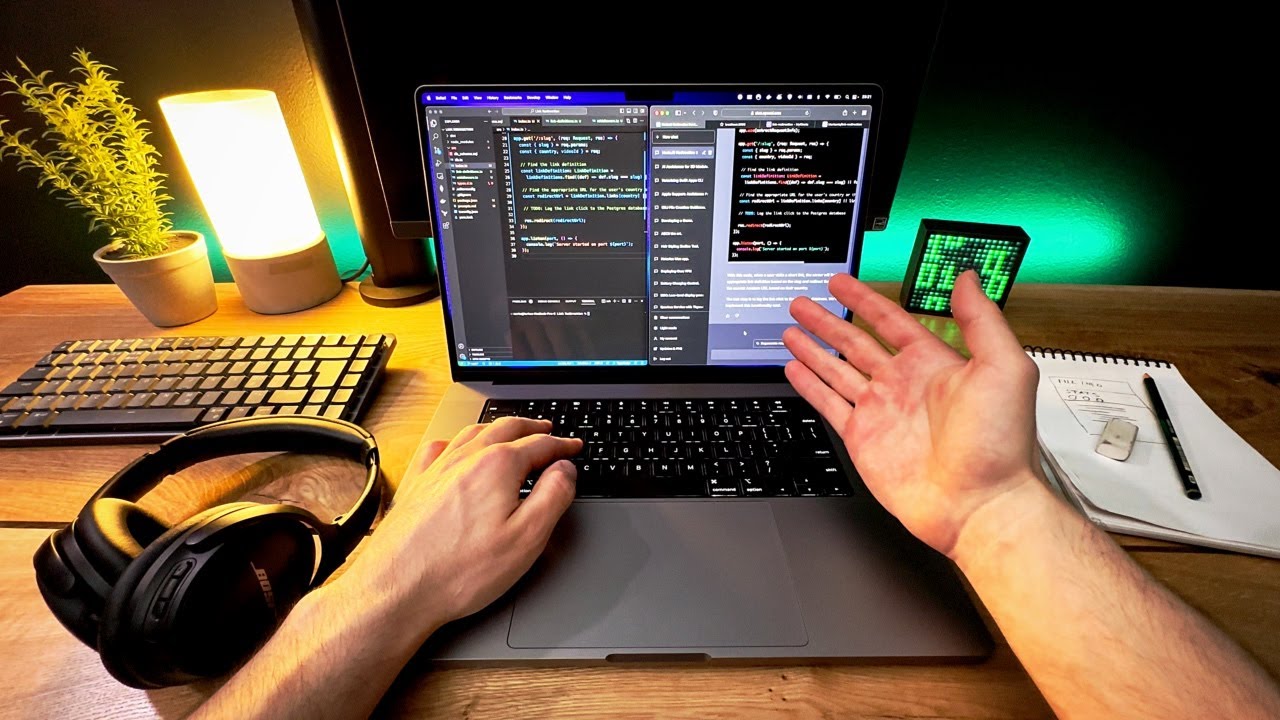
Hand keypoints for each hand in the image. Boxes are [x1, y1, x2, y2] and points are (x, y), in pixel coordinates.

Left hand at [340, 417, 581, 628]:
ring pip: (472, 433)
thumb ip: (553, 497)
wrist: (397, 588)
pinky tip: (456, 448)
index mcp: (497, 467)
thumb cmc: (459, 571)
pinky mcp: (416, 484)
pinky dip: (457, 440)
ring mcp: (437, 469)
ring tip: (512, 432)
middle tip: (548, 431)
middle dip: (532, 428)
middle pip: (506, 429)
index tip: (574, 447)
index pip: (539, 446)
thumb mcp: (526, 539)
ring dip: (498, 428)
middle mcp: (465, 459)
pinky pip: (438, 447)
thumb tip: (565, 470)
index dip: (562, 446)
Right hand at [782, 271, 1040, 557]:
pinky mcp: (863, 440)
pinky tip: (796, 370)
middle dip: (828, 321)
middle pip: (855, 342)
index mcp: (934, 364)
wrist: (978, 504)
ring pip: (836, 371)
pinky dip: (810, 387)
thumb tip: (968, 279)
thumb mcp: (1004, 367)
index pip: (890, 321)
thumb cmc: (999, 445)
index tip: (842, 284)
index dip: (864, 300)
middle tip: (804, 303)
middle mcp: (904, 385)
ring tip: (792, 330)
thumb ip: (981, 319)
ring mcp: (881, 413)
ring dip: (813, 350)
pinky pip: (829, 406)